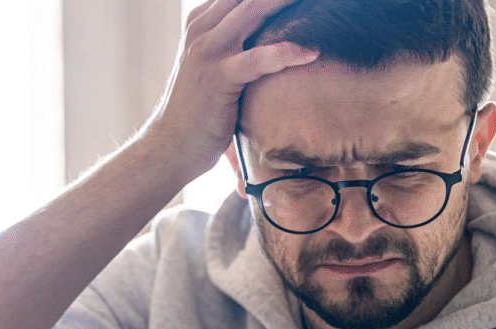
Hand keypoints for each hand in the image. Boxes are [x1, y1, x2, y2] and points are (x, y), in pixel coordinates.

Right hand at [141, 0, 318, 178]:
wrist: (170, 146)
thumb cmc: (198, 110)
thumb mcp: (213, 66)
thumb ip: (235, 44)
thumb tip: (271, 39)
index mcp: (201, 21)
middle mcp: (202, 29)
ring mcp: (207, 51)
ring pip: (254, 10)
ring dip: (288, 2)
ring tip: (325, 3)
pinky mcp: (217, 78)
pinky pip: (257, 58)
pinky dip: (286, 52)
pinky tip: (311, 52)